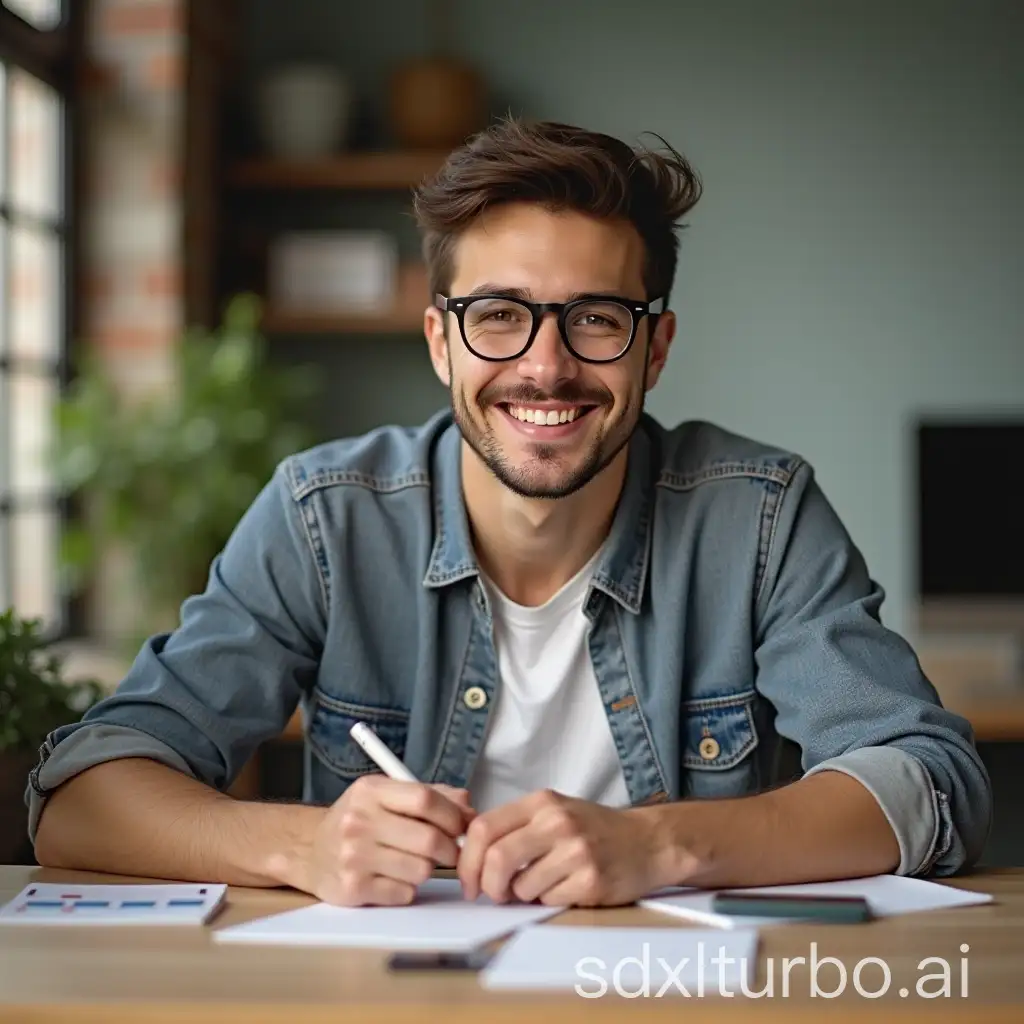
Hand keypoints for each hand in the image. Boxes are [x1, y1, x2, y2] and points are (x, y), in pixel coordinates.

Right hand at [306, 775, 474, 905]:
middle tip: (451, 851)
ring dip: (427, 870)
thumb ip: (431, 795)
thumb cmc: (359, 820)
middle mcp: (359, 821)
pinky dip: (407, 889)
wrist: (310, 850)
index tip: (463, 824)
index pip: (425, 799)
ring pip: (421, 870)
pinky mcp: (352, 889)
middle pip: (429, 839)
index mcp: (370, 791)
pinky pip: (404, 894)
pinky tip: (394, 878)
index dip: (453, 814)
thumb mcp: (386, 795)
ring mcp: (354, 857)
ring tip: (413, 862)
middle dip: (450, 849)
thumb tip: (469, 807)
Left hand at [457, 790, 664, 906]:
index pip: (484, 828)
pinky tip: (565, 887)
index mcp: (541, 802)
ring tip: (543, 884)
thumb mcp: (553, 811)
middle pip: (497, 859)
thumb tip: (471, 855)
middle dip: (488, 886)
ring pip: (522, 887)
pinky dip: (548, 901)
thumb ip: (514, 826)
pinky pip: (549, 901)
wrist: (646, 841)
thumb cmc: (593, 829)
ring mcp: (576, 851)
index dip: (468, 860)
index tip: (469, 880)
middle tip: (493, 895)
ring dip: (523, 895)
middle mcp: (557, 822)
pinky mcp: (591, 880)